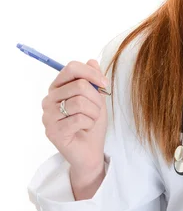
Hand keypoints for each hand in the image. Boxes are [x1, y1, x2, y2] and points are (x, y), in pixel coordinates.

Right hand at [41, 59, 108, 175]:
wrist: (90, 150)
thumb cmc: (92, 123)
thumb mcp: (97, 99)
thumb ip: (93, 80)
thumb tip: (92, 60)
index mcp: (58, 88)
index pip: (71, 68)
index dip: (92, 73)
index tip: (105, 84)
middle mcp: (49, 100)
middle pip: (79, 85)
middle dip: (97, 99)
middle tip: (96, 111)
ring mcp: (48, 116)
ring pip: (80, 102)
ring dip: (94, 113)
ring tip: (90, 121)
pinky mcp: (52, 131)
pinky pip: (79, 119)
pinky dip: (89, 124)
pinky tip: (85, 129)